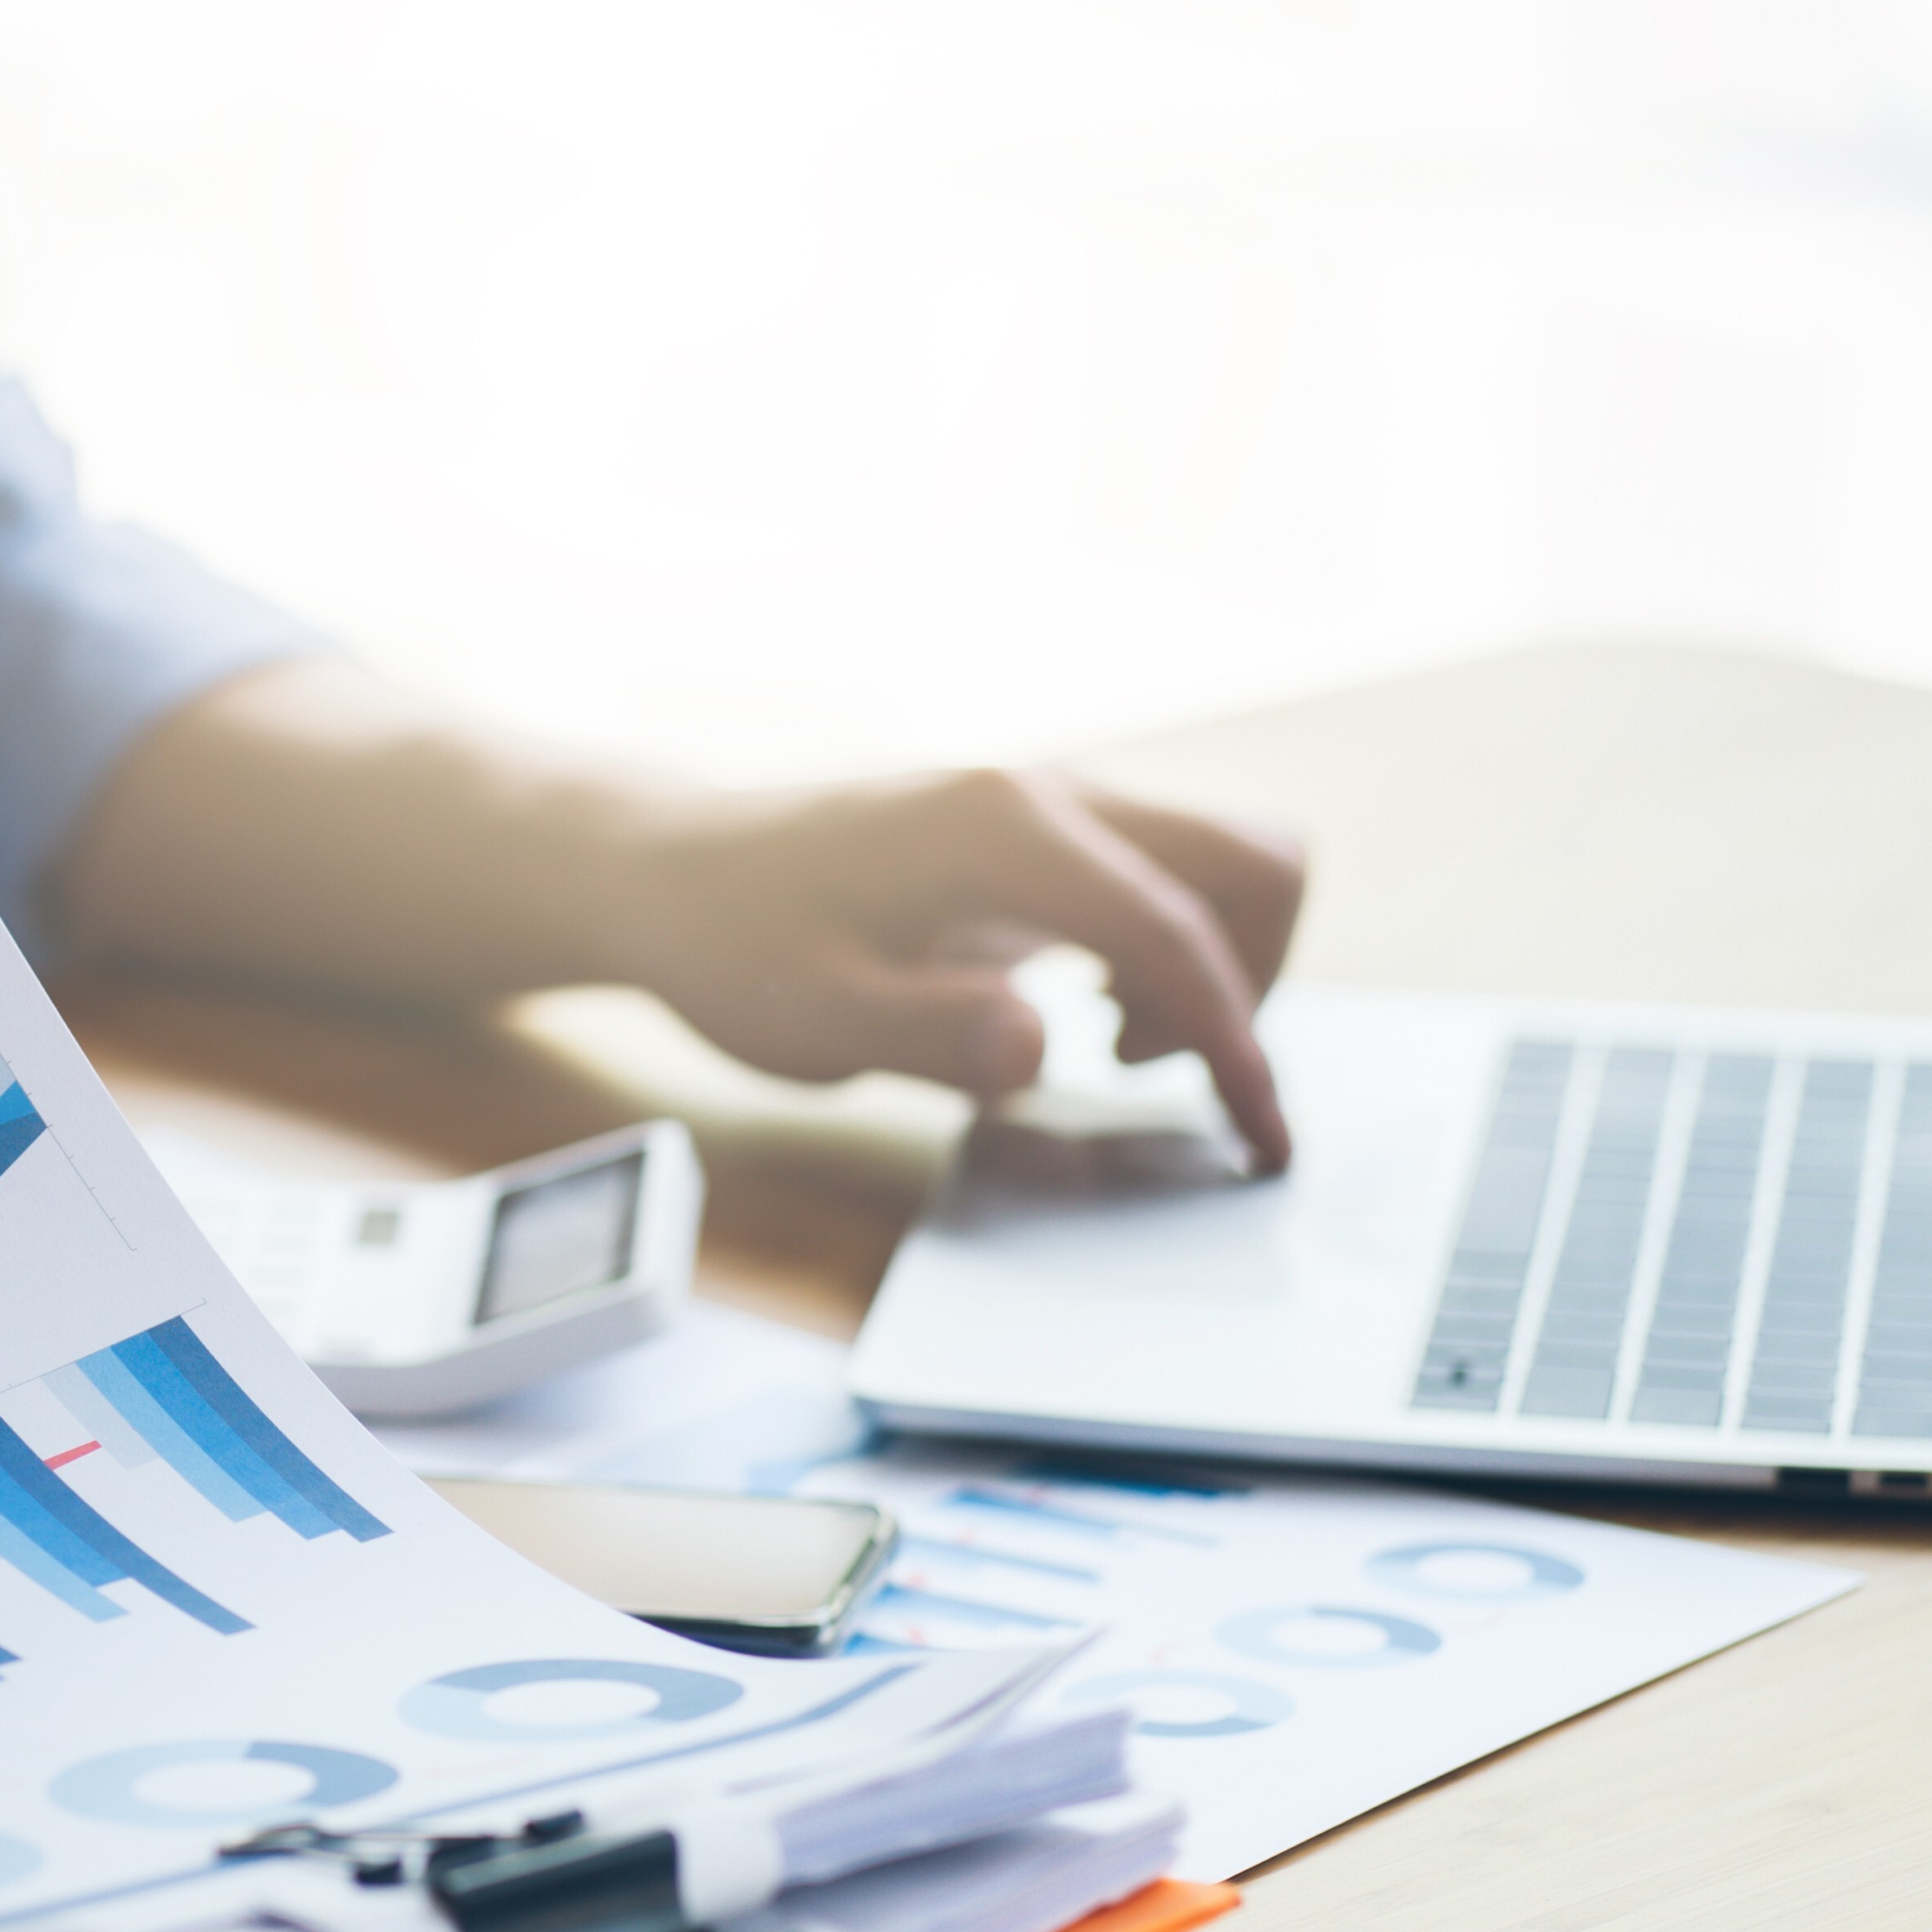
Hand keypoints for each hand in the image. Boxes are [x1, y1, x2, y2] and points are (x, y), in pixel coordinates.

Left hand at [609, 768, 1306, 1169]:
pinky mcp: (1040, 827)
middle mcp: (1047, 794)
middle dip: (1253, 981)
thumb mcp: (818, 1019)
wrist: (674, 874)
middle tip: (1177, 1083)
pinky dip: (1167, 947)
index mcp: (1006, 832)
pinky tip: (1081, 1010)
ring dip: (1210, 964)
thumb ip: (934, 1034)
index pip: (1177, 933)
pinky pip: (1162, 872)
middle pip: (1248, 859)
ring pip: (1217, 859)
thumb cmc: (739, 948)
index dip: (1236, 1042)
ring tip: (1112, 1050)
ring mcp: (1049, 800)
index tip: (1257, 1137)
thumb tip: (1038, 1050)